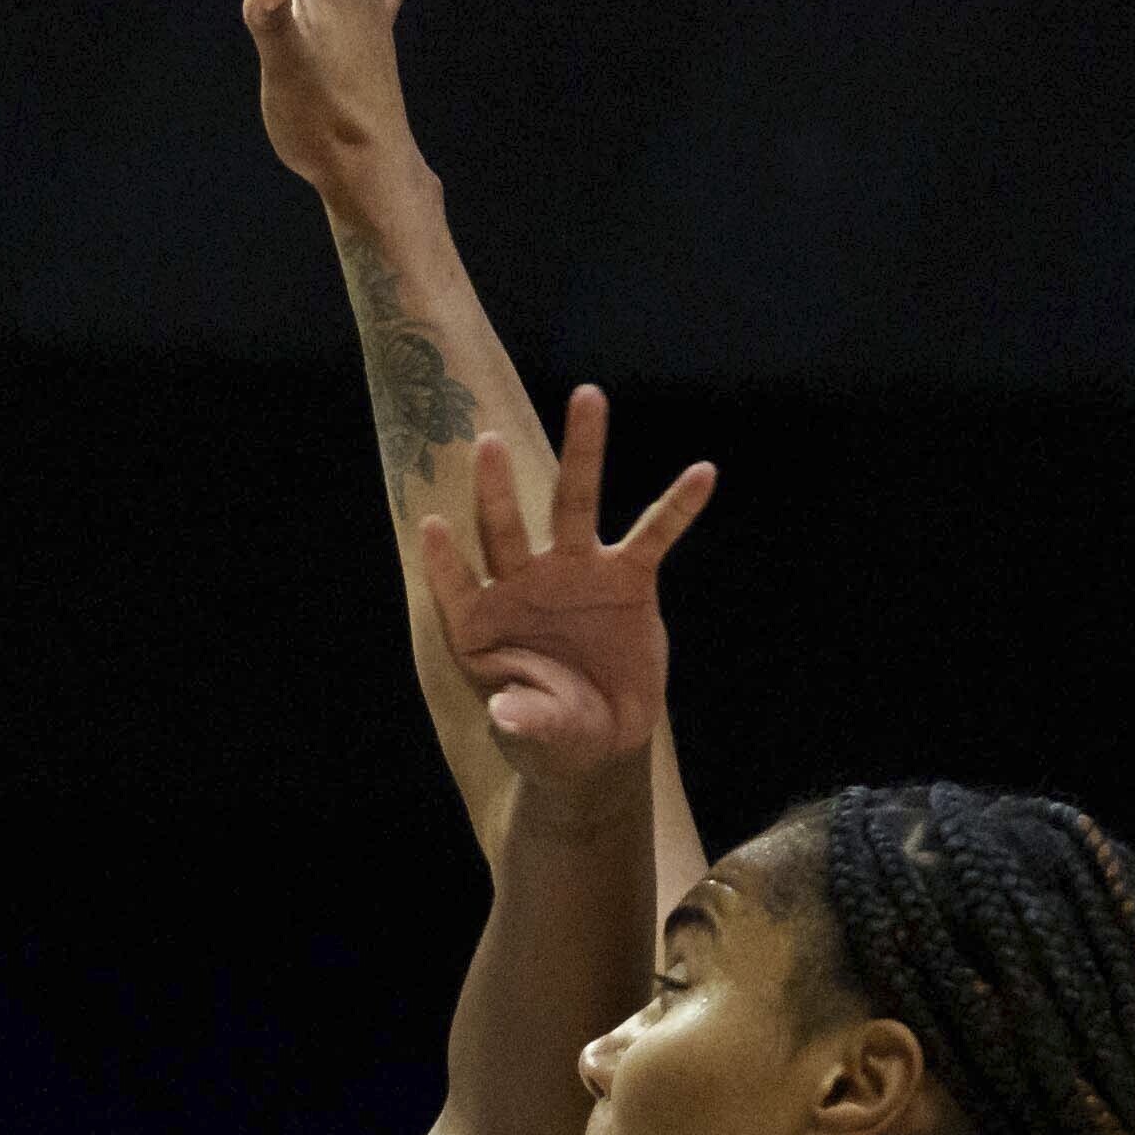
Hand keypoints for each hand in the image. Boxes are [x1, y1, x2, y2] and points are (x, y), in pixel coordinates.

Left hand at [422, 383, 710, 777]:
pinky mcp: (628, 579)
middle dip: (495, 488)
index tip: (432, 526)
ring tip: (588, 395)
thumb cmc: (552, 735)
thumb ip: (524, 718)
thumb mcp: (539, 735)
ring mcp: (576, 573)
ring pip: (573, 504)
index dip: (445, 562)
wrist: (601, 739)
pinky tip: (702, 474)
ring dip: (581, 451)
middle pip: (505, 529)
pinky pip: (654, 535)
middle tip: (485, 440)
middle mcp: (523, 585)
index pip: (458, 586)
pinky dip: (677, 507)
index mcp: (483, 625)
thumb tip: (505, 713)